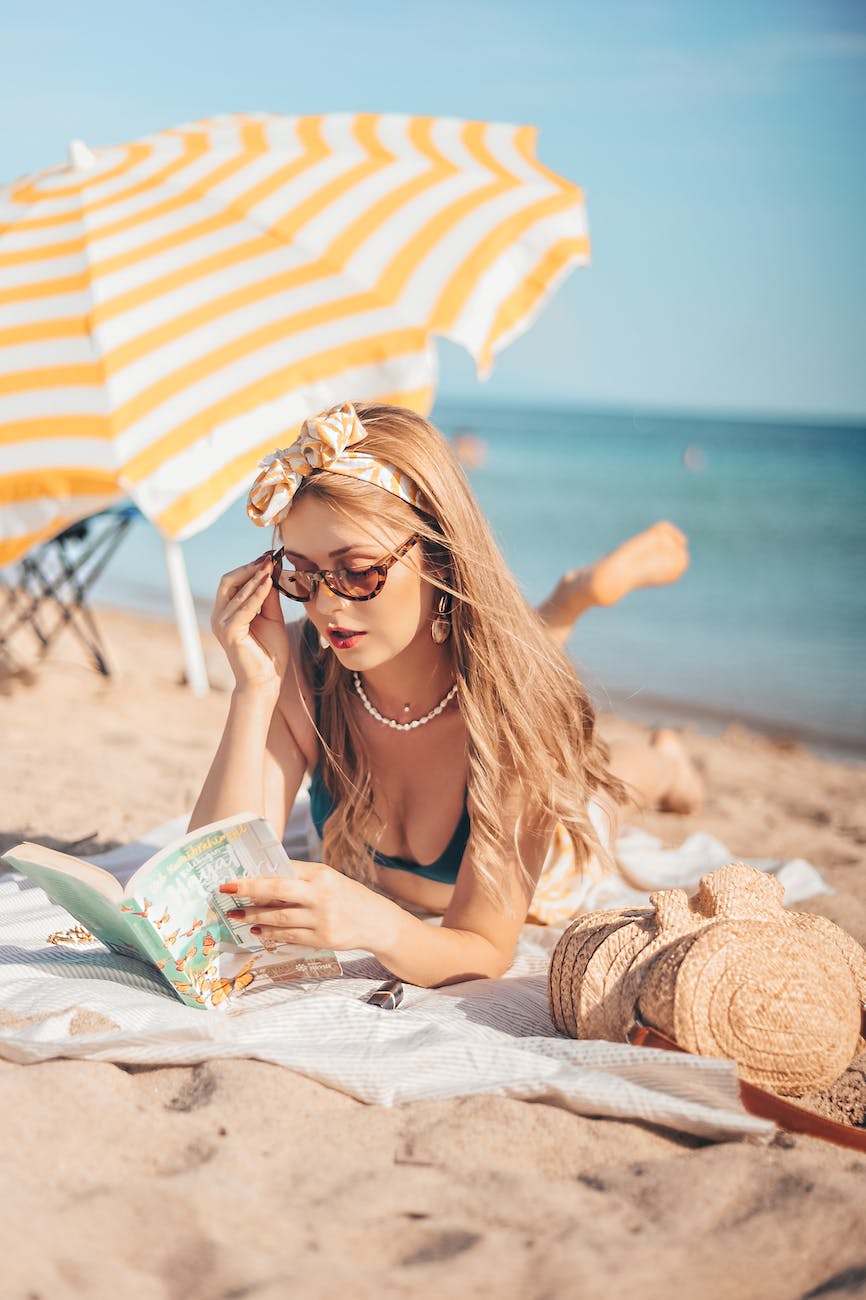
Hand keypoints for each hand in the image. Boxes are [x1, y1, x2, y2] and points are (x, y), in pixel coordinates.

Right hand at [211, 552, 288, 691]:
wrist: (266, 680)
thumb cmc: (269, 651)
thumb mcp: (272, 617)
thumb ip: (269, 597)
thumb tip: (271, 572)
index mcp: (227, 611)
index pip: (233, 581)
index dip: (250, 567)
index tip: (269, 557)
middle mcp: (219, 615)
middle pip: (228, 581)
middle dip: (249, 567)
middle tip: (269, 558)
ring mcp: (221, 623)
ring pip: (237, 591)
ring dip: (255, 577)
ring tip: (271, 565)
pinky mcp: (228, 631)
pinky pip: (244, 607)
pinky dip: (257, 593)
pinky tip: (269, 582)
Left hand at [220, 863, 398, 953]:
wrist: (376, 922)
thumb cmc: (347, 896)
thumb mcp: (328, 879)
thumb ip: (301, 877)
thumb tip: (263, 878)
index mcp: (321, 875)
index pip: (283, 871)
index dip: (256, 875)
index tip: (233, 878)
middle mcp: (322, 895)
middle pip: (278, 890)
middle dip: (249, 890)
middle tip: (226, 891)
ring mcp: (322, 919)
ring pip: (279, 917)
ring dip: (254, 916)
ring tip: (236, 914)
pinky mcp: (322, 939)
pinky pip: (289, 936)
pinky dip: (270, 933)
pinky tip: (256, 929)